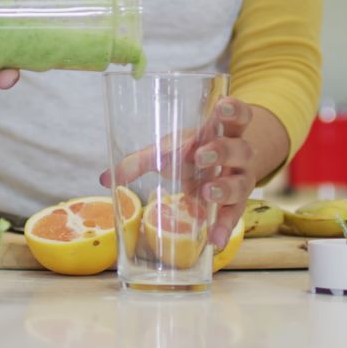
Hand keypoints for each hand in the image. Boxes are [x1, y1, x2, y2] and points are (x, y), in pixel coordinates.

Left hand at [100, 97, 256, 249]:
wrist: (218, 171)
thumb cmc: (193, 153)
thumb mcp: (169, 151)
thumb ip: (140, 160)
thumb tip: (103, 178)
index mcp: (222, 132)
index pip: (238, 116)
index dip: (233, 111)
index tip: (222, 108)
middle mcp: (238, 155)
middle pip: (241, 149)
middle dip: (223, 151)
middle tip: (201, 156)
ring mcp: (240, 180)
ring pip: (243, 183)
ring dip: (225, 188)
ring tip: (207, 193)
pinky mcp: (236, 204)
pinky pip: (234, 215)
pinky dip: (225, 227)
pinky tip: (216, 239)